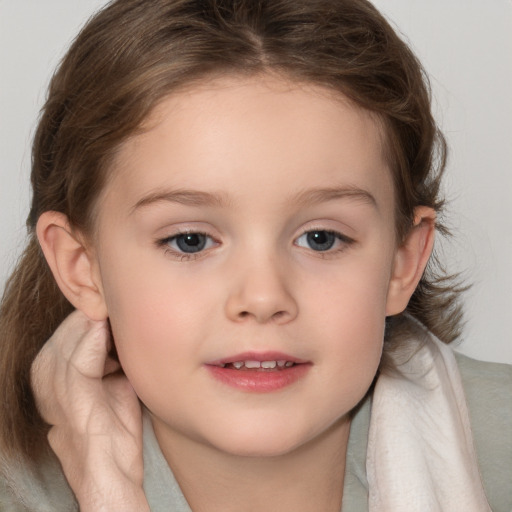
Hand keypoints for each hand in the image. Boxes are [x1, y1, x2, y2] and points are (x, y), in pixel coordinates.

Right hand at [30, 310, 149, 511]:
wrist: (110, 470)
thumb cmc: (113, 427)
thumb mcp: (111, 379)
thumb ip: (110, 350)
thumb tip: (121, 321)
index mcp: (49, 367)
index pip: (74, 322)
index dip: (102, 312)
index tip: (126, 306)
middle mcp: (44, 370)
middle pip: (75, 323)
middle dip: (104, 315)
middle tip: (130, 313)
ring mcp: (53, 381)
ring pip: (79, 331)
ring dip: (106, 325)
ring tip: (128, 325)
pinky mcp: (70, 391)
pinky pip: (85, 353)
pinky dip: (102, 339)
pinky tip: (115, 333)